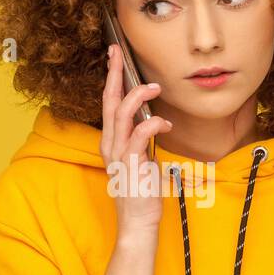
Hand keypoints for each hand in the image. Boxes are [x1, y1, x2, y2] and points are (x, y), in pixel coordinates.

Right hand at [100, 43, 171, 234]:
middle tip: (118, 53)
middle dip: (115, 75)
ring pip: (121, 114)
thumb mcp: (141, 159)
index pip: (108, 103)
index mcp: (111, 141)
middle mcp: (110, 144)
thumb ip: (141, 140)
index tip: (115, 57)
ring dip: (138, 96)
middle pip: (109, 102)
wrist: (138, 222)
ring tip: (154, 87)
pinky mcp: (131, 164)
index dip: (111, 79)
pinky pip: (139, 135)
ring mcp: (118, 154)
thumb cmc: (141, 192)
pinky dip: (152, 124)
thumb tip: (151, 122)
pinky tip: (165, 124)